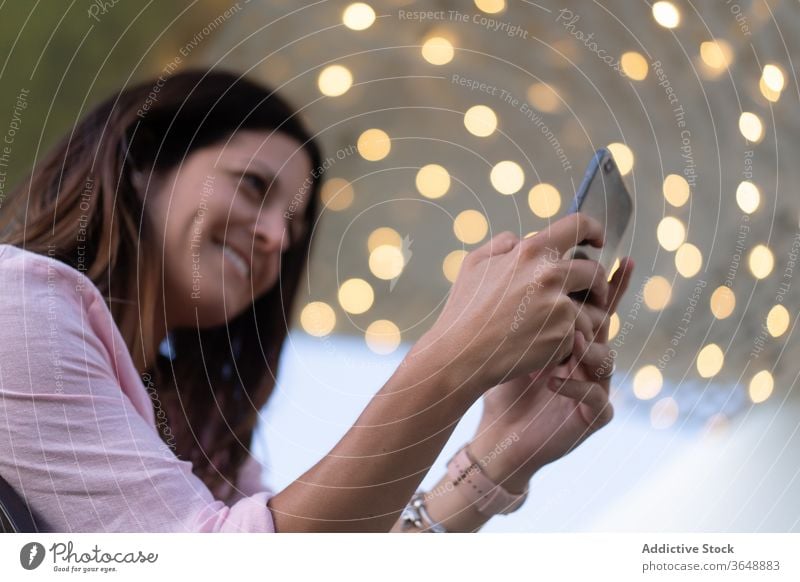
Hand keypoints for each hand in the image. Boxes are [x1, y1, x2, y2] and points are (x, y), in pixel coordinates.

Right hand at [410, 213, 607, 395]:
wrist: (460, 355)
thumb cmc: (464, 310)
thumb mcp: (474, 263)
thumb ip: (503, 243)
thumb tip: (522, 239)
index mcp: (531, 252)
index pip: (579, 225)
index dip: (594, 230)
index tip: (597, 242)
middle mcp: (550, 275)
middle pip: (595, 272)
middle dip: (595, 284)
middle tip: (588, 295)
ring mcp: (560, 307)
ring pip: (592, 308)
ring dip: (583, 317)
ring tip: (559, 329)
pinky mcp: (564, 337)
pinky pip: (581, 335)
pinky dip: (569, 341)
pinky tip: (547, 347)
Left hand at [467, 257, 634, 493]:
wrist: (499, 433)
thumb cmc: (503, 382)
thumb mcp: (510, 337)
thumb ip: (521, 303)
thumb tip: (516, 251)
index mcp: (575, 335)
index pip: (597, 304)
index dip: (612, 283)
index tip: (624, 259)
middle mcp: (589, 358)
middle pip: (607, 327)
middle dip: (598, 314)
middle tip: (580, 304)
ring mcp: (596, 386)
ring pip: (607, 360)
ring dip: (586, 349)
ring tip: (568, 341)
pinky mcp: (594, 415)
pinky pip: (595, 396)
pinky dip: (573, 385)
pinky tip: (551, 380)